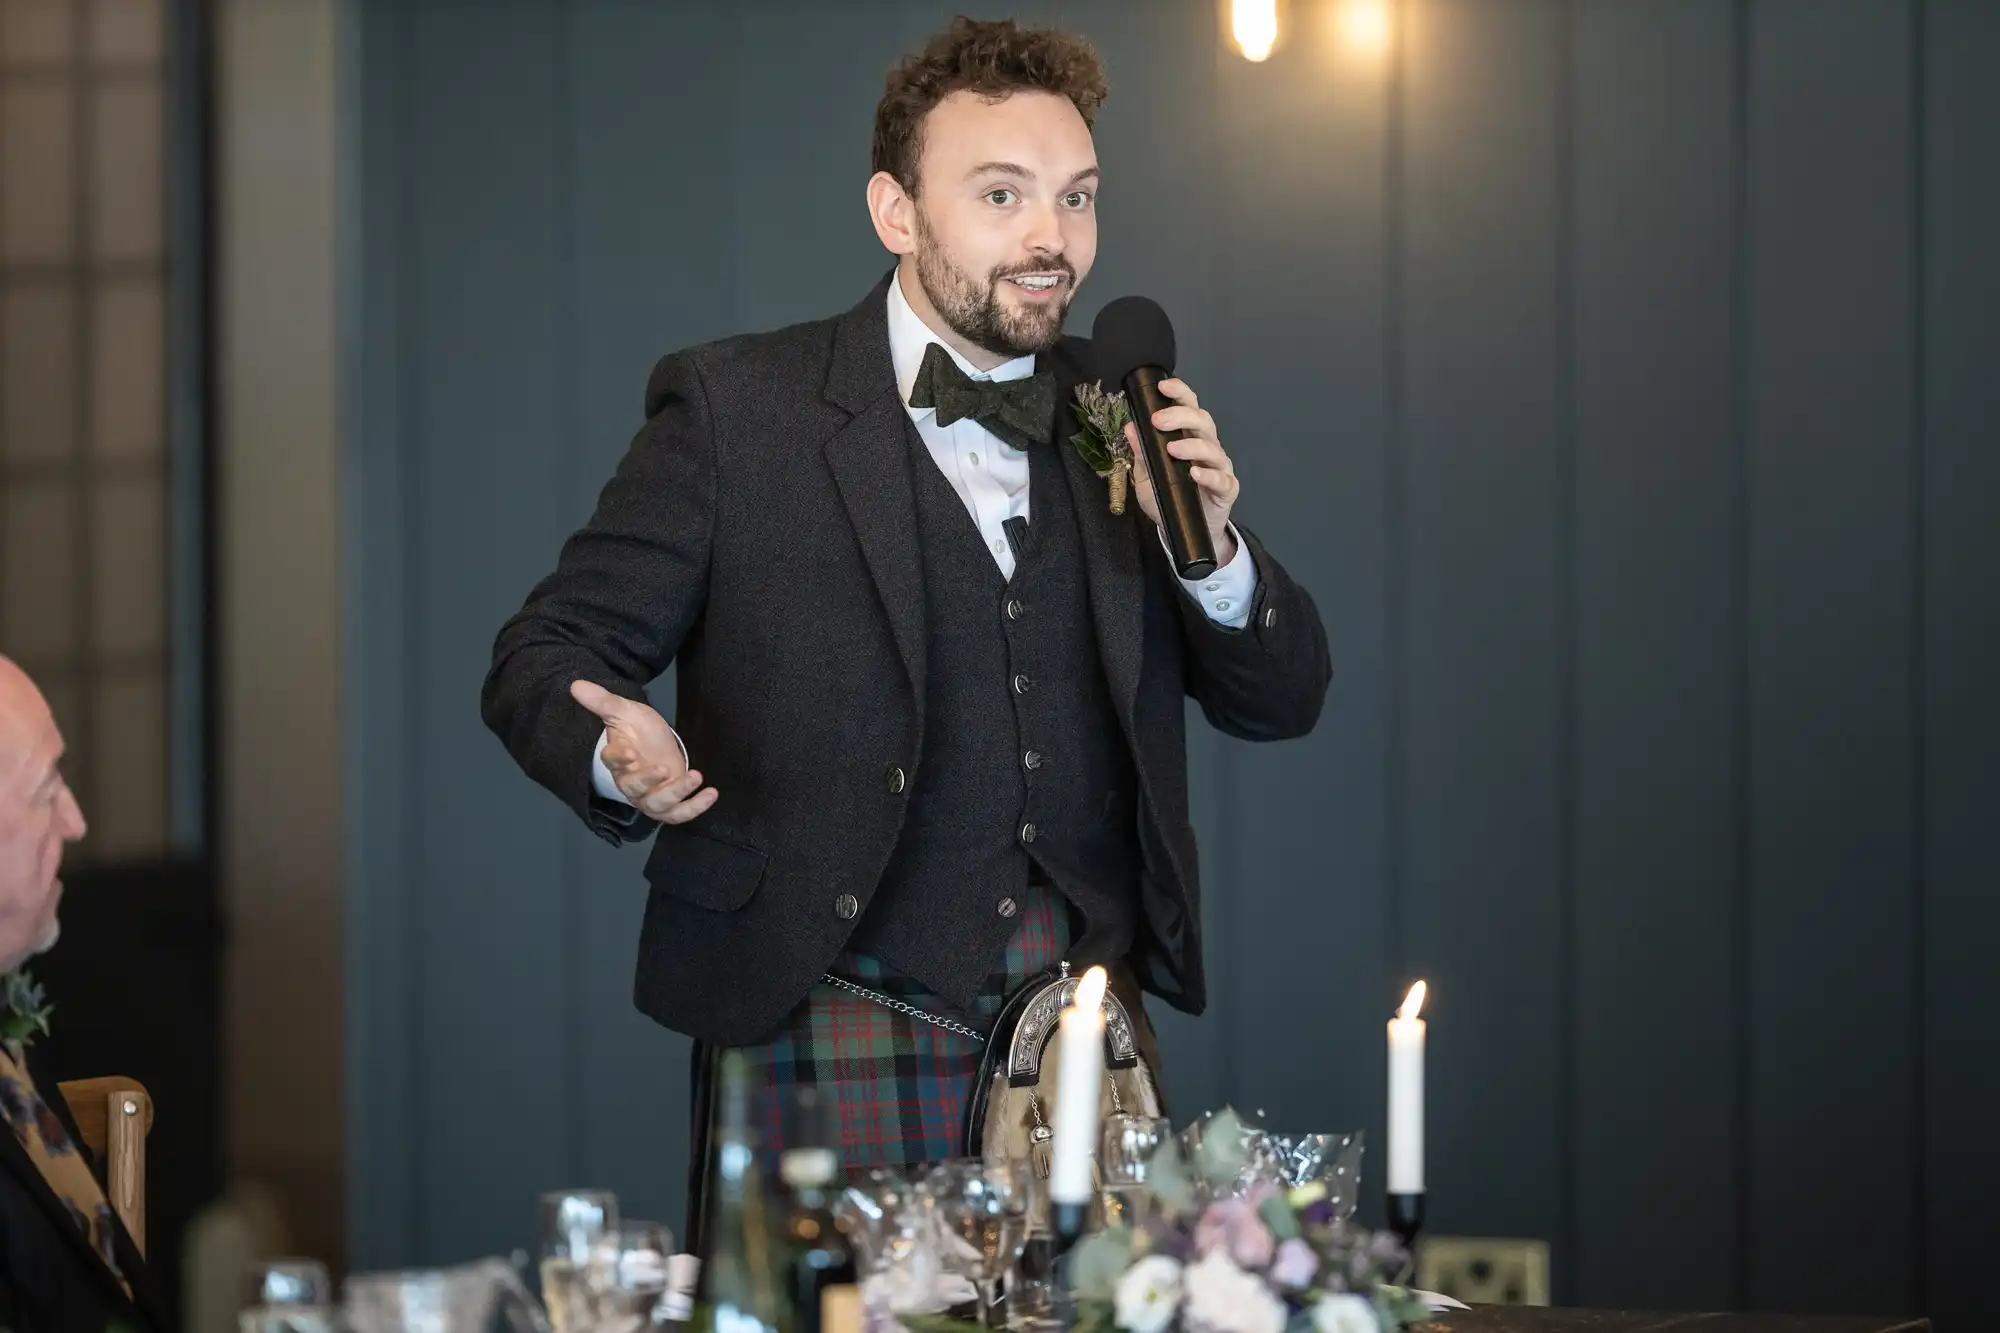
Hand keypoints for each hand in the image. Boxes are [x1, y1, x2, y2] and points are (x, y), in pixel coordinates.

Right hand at [570, 680, 717, 823]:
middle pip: (633, 787)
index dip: (618, 758)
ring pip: (655, 805)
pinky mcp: (668, 804)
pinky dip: (694, 808)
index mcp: (617, 757)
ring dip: (676, 794)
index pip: (611, 761)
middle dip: (648, 781)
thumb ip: (603, 701)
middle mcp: (629, 781)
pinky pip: (678, 814)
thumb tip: (575, 684)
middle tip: (664, 769)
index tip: (629, 752)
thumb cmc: (639, 729)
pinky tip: (712, 794)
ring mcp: (648, 796)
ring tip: (695, 776)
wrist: (658, 744)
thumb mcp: (625, 710)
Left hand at [1123, 378, 1239, 564]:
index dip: (1179, 393)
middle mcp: (1207, 447)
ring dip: (1192, 445)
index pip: (1189, 407)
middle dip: (1182, 416)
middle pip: (1202, 421)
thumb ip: (1141, 454)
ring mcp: (1218, 467)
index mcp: (1189, 438)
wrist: (1185, 532)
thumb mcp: (1147, 477)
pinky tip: (1194, 473)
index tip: (1163, 387)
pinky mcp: (1226, 489)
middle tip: (1160, 421)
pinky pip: (1221, 479)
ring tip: (1172, 449)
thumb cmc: (1170, 499)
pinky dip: (1208, 475)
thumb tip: (1130, 428)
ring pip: (1212, 448)